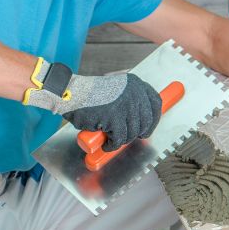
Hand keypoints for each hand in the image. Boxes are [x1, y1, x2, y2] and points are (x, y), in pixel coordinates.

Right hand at [24, 58, 162, 150]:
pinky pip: (119, 138)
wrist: (72, 94)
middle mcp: (134, 92)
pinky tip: (105, 144)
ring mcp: (125, 105)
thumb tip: (143, 118)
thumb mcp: (116, 89)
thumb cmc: (89, 95)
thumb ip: (130, 97)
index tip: (147, 128)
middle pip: (146, 121)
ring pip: (133, 132)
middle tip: (126, 137)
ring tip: (111, 138)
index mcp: (135, 84)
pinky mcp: (115, 117)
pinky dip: (112, 145)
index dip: (154, 119)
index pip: (156, 103)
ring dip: (122, 140)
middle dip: (138, 133)